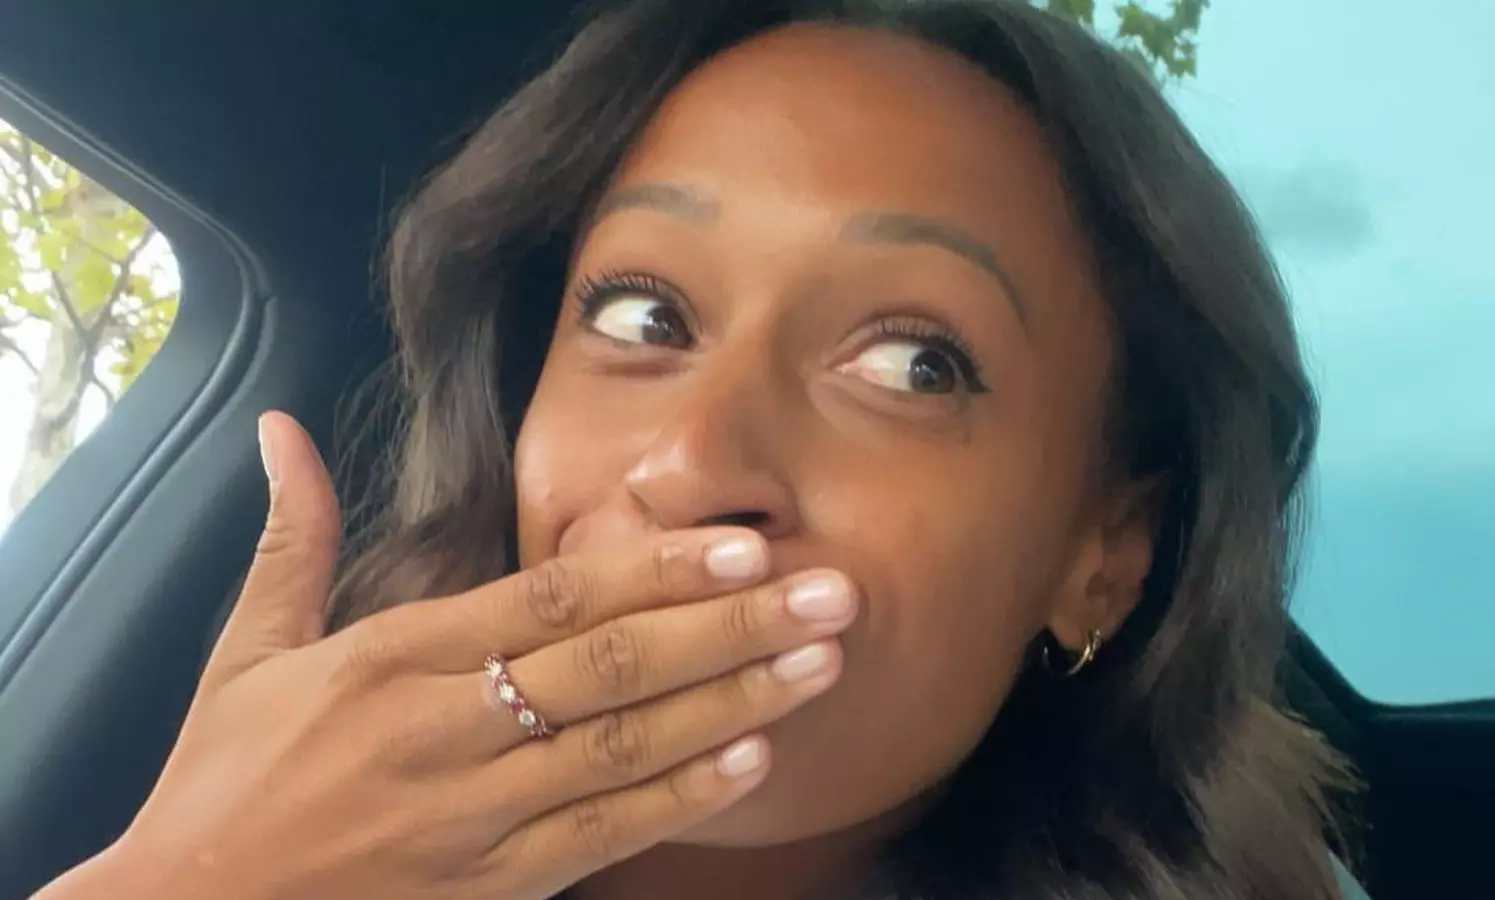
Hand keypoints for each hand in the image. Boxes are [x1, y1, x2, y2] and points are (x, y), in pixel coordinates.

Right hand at [69, 412, 855, 899]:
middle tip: (831, 596)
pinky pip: (599, 836)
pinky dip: (679, 800)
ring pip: (622, 751)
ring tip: (820, 667)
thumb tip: (281, 430)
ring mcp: (469, 817)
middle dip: (729, 629)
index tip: (740, 545)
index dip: (652, 570)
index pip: (548, 599)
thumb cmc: (220, 784)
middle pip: (610, 668)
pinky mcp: (485, 887)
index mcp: (391, 658)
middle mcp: (441, 730)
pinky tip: (752, 763)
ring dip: (732, 704)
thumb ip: (291, 540)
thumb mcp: (242, 655)